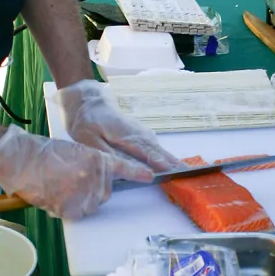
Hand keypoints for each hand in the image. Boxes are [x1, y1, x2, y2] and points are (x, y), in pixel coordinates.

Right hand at [0, 125, 150, 219]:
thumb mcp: (74, 153)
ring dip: (78, 201)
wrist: (21, 160)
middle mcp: (94, 177)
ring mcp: (83, 193)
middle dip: (90, 190)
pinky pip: (76, 213)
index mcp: (96, 159)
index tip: (151, 176)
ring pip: (90, 205)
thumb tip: (96, 183)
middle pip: (104, 193)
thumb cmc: (43, 154)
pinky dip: (66, 209)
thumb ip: (91, 168)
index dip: (137, 173)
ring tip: (58, 187)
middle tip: (68, 180)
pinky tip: (54, 196)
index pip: (122, 168)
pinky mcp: (70, 207)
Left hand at [58, 79, 180, 173]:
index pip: (143, 149)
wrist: (89, 102)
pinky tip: (171, 163)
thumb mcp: (90, 141)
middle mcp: (136, 132)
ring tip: (183, 170)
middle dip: (170, 161)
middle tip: (186, 173)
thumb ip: (108, 155)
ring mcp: (140, 131)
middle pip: (155, 148)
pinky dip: (163, 155)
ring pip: (156, 147)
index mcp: (123, 133)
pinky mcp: (140, 133)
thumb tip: (127, 168)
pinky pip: (154, 146)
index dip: (156, 161)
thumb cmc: (87, 124)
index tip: (170, 170)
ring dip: (169, 159)